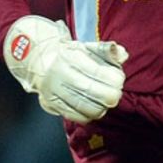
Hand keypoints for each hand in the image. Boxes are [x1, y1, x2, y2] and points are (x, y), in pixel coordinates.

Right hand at [3, 15, 126, 122]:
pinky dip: (90, 115)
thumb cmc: (72, 54)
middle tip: (115, 92)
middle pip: (93, 92)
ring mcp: (54, 90)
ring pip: (85, 107)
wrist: (41, 60)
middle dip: (111, 94)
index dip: (115, 79)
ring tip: (106, 101)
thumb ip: (108, 50)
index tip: (119, 79)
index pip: (98, 72)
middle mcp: (60, 74)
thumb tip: (122, 55)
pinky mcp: (52, 104)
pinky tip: (95, 108)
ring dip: (102, 107)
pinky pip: (76, 116)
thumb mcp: (89, 47)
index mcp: (71, 57)